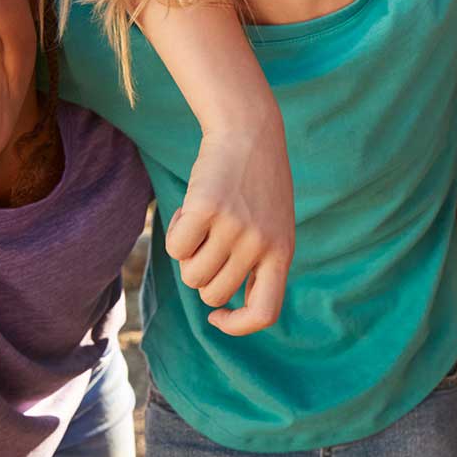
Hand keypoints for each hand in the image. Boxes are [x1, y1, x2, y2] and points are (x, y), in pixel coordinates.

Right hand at [169, 122, 294, 334]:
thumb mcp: (273, 225)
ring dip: (187, 254)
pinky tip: (190, 210)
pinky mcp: (206, 209)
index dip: (237, 324)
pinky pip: (174, 247)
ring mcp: (234, 228)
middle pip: (211, 293)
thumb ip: (259, 262)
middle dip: (202, 275)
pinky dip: (174, 232)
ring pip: (191, 274)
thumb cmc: (256, 184)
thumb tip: (223, 302)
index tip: (217, 315)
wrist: (250, 132)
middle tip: (208, 242)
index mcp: (282, 253)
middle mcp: (260, 244)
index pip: (264, 313)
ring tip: (203, 222)